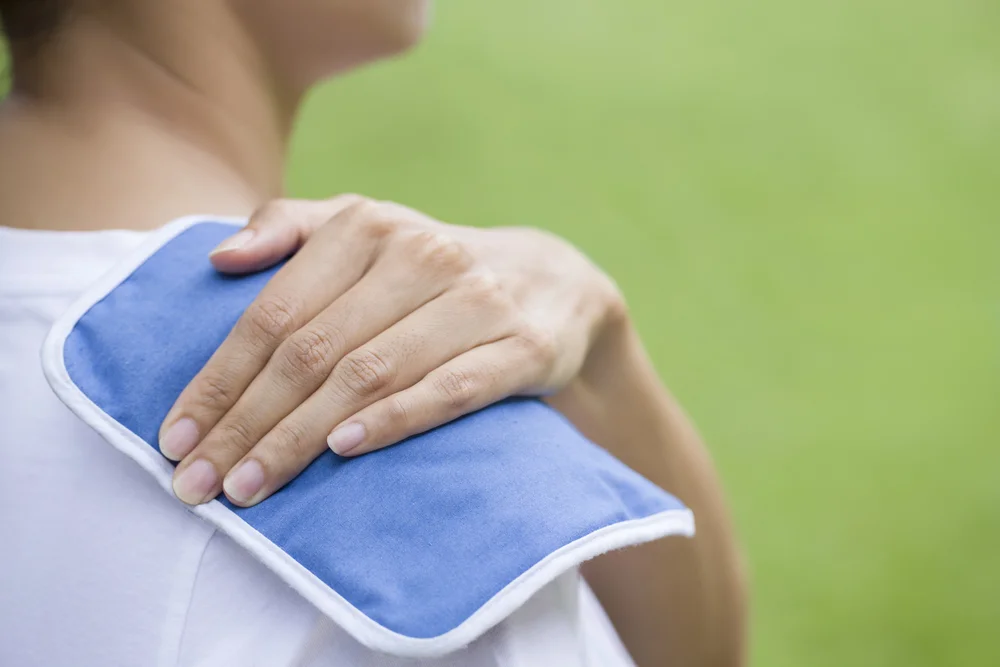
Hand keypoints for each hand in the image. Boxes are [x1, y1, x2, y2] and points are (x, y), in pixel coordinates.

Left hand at [159, 196, 624, 506]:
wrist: (554, 283)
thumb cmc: (432, 271)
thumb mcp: (369, 231)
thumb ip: (292, 227)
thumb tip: (220, 259)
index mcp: (371, 227)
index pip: (275, 311)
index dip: (219, 378)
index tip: (175, 438)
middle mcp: (422, 257)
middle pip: (313, 349)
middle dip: (246, 422)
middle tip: (200, 483)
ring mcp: (476, 301)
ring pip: (371, 373)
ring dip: (301, 435)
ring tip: (250, 485)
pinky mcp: (522, 347)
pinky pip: (449, 389)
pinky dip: (394, 419)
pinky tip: (343, 450)